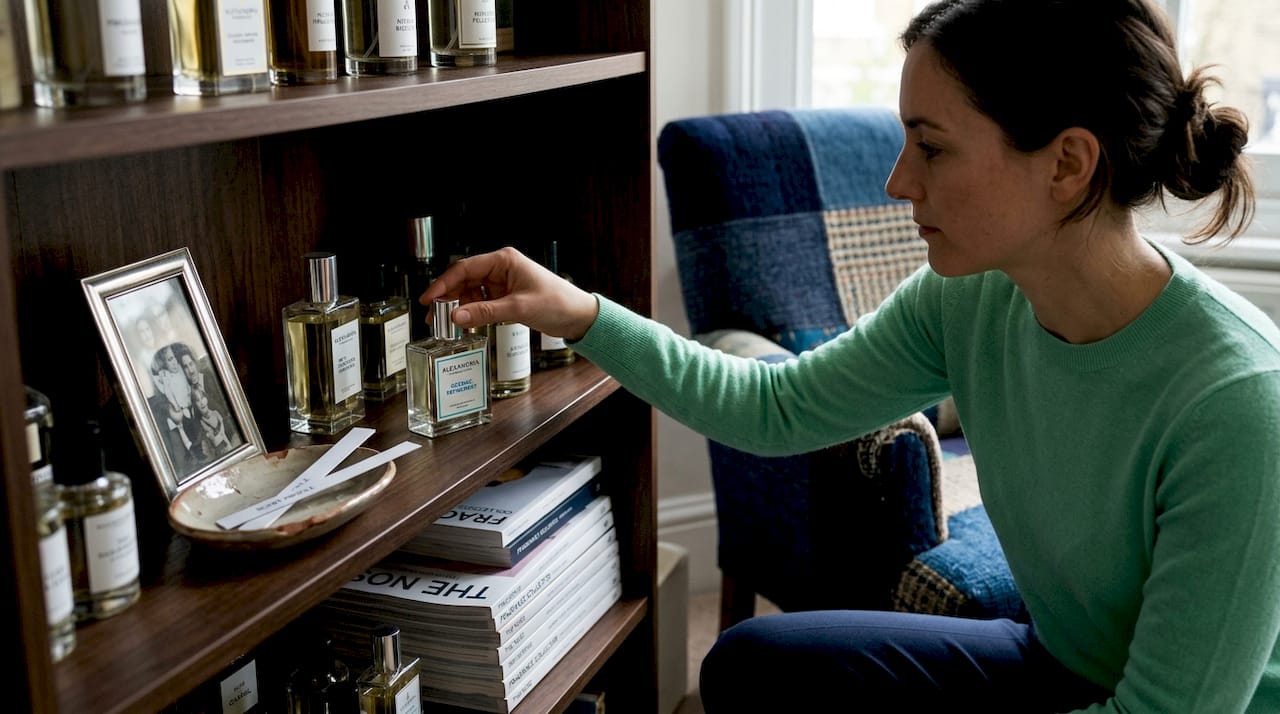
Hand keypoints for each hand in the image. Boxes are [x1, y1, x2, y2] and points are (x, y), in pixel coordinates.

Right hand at [420, 247, 599, 341]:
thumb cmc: (557, 303)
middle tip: (432, 316)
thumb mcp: (519, 308)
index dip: (443, 284)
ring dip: (457, 307)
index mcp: (503, 261)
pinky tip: (464, 324)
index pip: (465, 269)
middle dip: (447, 298)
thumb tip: (456, 316)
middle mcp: (500, 268)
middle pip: (463, 280)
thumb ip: (486, 313)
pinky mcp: (505, 297)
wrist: (578, 317)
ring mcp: (502, 283)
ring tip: (445, 324)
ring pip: (470, 293)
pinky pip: (481, 303)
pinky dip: (471, 313)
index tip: (428, 299)